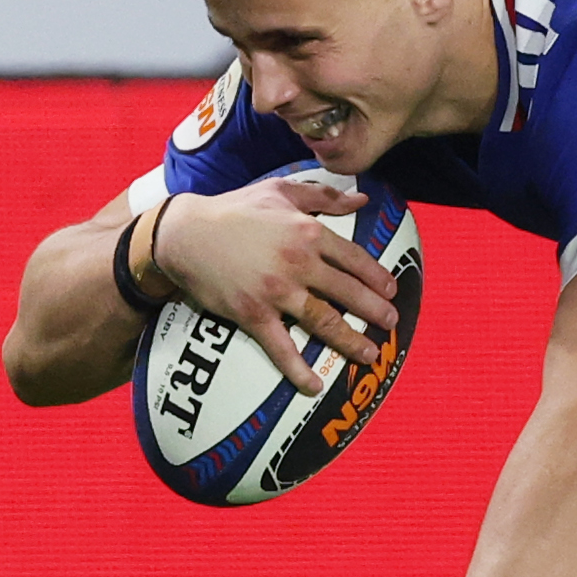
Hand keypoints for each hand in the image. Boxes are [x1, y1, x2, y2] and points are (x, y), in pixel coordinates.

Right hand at [150, 179, 399, 392]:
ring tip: (369, 354)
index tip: (391, 291)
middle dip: (374, 311)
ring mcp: (277, 292)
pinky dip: (298, 370)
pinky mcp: (253, 315)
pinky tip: (314, 386)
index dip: (376, 277)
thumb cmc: (234, 209)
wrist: (184, 234)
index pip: (354, 259)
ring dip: (350, 341)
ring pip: (324, 321)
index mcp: (308, 232)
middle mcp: (298, 263)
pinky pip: (281, 347)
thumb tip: (362, 198)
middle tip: (392, 324)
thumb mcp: (281, 190)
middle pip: (348, 292)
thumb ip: (324, 196)